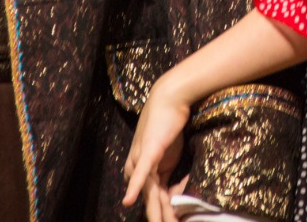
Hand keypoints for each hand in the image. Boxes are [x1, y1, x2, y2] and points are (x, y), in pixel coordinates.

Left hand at [122, 82, 193, 220]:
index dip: (164, 212)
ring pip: (149, 193)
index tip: (174, 221)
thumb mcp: (174, 155)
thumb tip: (177, 196)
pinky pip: (142, 174)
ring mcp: (141, 159)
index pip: (156, 197)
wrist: (171, 97)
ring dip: (154, 212)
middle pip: (151, 200)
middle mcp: (139, 167)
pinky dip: (136, 188)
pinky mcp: (147, 151)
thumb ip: (174, 175)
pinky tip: (129, 202)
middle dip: (158, 216)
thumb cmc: (172, 122)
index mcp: (146, 169)